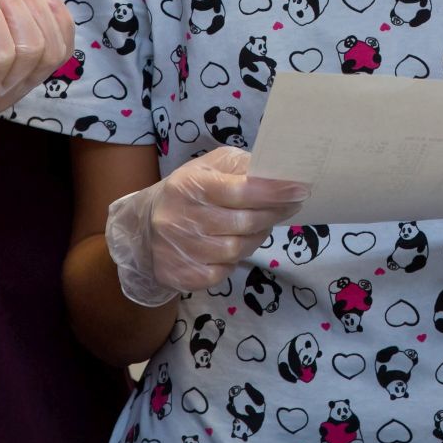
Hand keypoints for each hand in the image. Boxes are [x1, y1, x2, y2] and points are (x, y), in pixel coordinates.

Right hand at [105, 146, 308, 305]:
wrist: (142, 228)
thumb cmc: (187, 191)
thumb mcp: (208, 167)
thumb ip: (240, 166)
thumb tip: (277, 172)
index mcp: (189, 184)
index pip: (240, 190)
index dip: (273, 192)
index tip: (300, 190)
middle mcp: (181, 218)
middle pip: (243, 224)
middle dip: (272, 215)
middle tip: (290, 206)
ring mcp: (179, 250)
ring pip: (236, 250)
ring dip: (256, 238)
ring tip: (260, 226)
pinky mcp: (181, 275)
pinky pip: (223, 272)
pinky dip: (235, 260)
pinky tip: (234, 246)